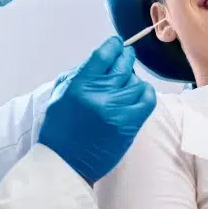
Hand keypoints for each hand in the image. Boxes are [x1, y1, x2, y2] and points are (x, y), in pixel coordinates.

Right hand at [39, 37, 156, 184]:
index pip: (104, 54)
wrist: (65, 164)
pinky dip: (145, 93)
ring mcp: (117, 109)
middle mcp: (100, 95)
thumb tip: (102, 58)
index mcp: (80, 85)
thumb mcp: (60, 95)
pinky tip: (137, 95)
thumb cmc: (60, 129)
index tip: (116, 44)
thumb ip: (80, 74)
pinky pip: (148, 99)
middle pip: (124, 64)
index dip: (114, 45)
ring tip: (124, 85)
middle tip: (124, 59)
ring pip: (136, 81)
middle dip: (125, 57)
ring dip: (131, 80)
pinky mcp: (129, 124)